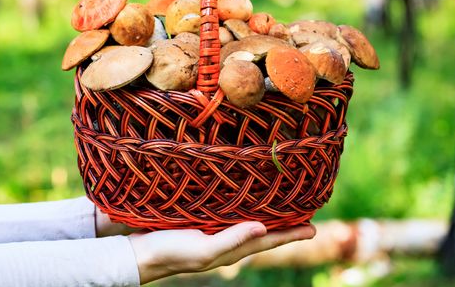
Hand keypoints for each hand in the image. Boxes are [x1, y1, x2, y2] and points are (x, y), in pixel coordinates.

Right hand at [128, 222, 315, 283]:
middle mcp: (227, 241)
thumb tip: (263, 227)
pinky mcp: (202, 223)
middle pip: (263, 232)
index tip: (313, 228)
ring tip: (282, 207)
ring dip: (267, 216)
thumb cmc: (171, 251)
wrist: (141, 252)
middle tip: (304, 214)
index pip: (268, 240)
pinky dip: (243, 209)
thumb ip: (232, 239)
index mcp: (231, 249)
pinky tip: (243, 201)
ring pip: (248, 222)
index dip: (291, 235)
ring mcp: (215, 232)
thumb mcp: (203, 249)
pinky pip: (230, 216)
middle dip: (284, 225)